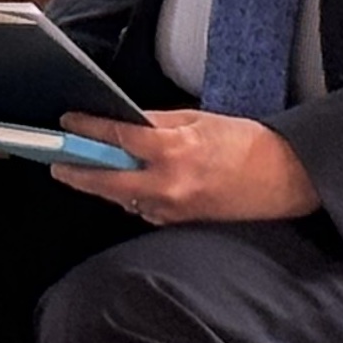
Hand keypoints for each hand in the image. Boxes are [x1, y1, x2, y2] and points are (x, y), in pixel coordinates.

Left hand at [53, 109, 316, 225]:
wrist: (284, 179)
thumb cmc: (247, 144)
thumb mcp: (200, 120)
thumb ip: (159, 123)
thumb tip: (125, 122)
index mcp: (173, 150)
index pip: (116, 138)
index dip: (87, 129)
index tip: (68, 122)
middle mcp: (167, 184)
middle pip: (106, 180)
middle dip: (77, 172)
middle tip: (57, 163)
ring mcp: (171, 208)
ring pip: (122, 198)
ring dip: (103, 185)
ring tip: (86, 170)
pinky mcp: (179, 223)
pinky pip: (143, 209)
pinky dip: (131, 196)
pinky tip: (125, 185)